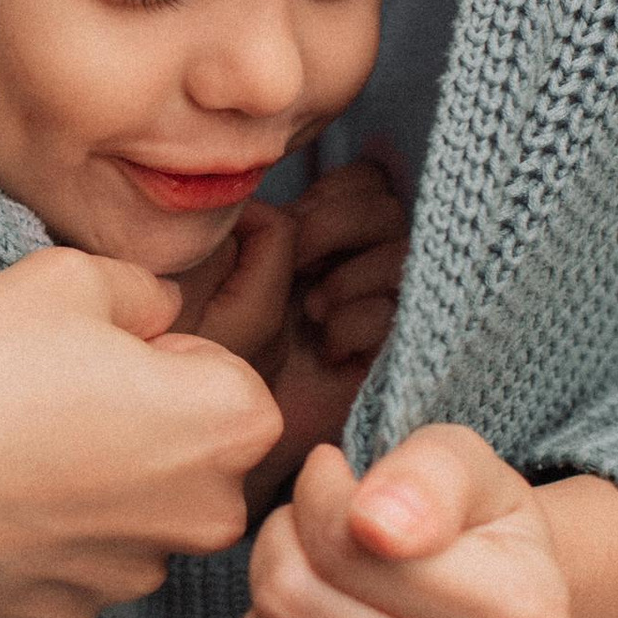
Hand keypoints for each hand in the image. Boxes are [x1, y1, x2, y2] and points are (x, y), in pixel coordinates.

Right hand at [0, 246, 284, 617]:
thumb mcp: (69, 275)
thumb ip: (148, 294)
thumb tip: (165, 318)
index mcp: (225, 428)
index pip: (235, 383)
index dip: (169, 357)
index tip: (99, 352)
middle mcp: (202, 520)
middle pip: (197, 462)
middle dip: (147, 428)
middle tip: (53, 393)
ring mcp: (130, 580)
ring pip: (138, 518)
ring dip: (98, 485)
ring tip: (7, 444)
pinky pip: (80, 564)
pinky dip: (47, 535)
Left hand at [189, 162, 410, 489]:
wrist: (227, 435)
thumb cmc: (213, 358)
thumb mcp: (223, 284)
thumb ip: (256, 239)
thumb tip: (275, 210)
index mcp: (315, 237)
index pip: (362, 183)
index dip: (336, 196)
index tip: (296, 229)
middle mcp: (352, 266)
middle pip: (388, 209)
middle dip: (344, 228)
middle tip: (304, 268)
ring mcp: (372, 307)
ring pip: (404, 253)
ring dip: (357, 275)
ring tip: (315, 311)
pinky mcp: (386, 353)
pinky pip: (401, 312)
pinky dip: (364, 320)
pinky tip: (330, 347)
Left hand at [226, 426, 617, 617]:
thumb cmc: (465, 531)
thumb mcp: (460, 466)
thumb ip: (425, 476)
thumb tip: (374, 524)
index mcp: (522, 614)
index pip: (348, 545)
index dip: (315, 500)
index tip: (331, 484)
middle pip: (295, 604)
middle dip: (281, 549)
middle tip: (304, 534)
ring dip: (266, 607)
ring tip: (310, 588)